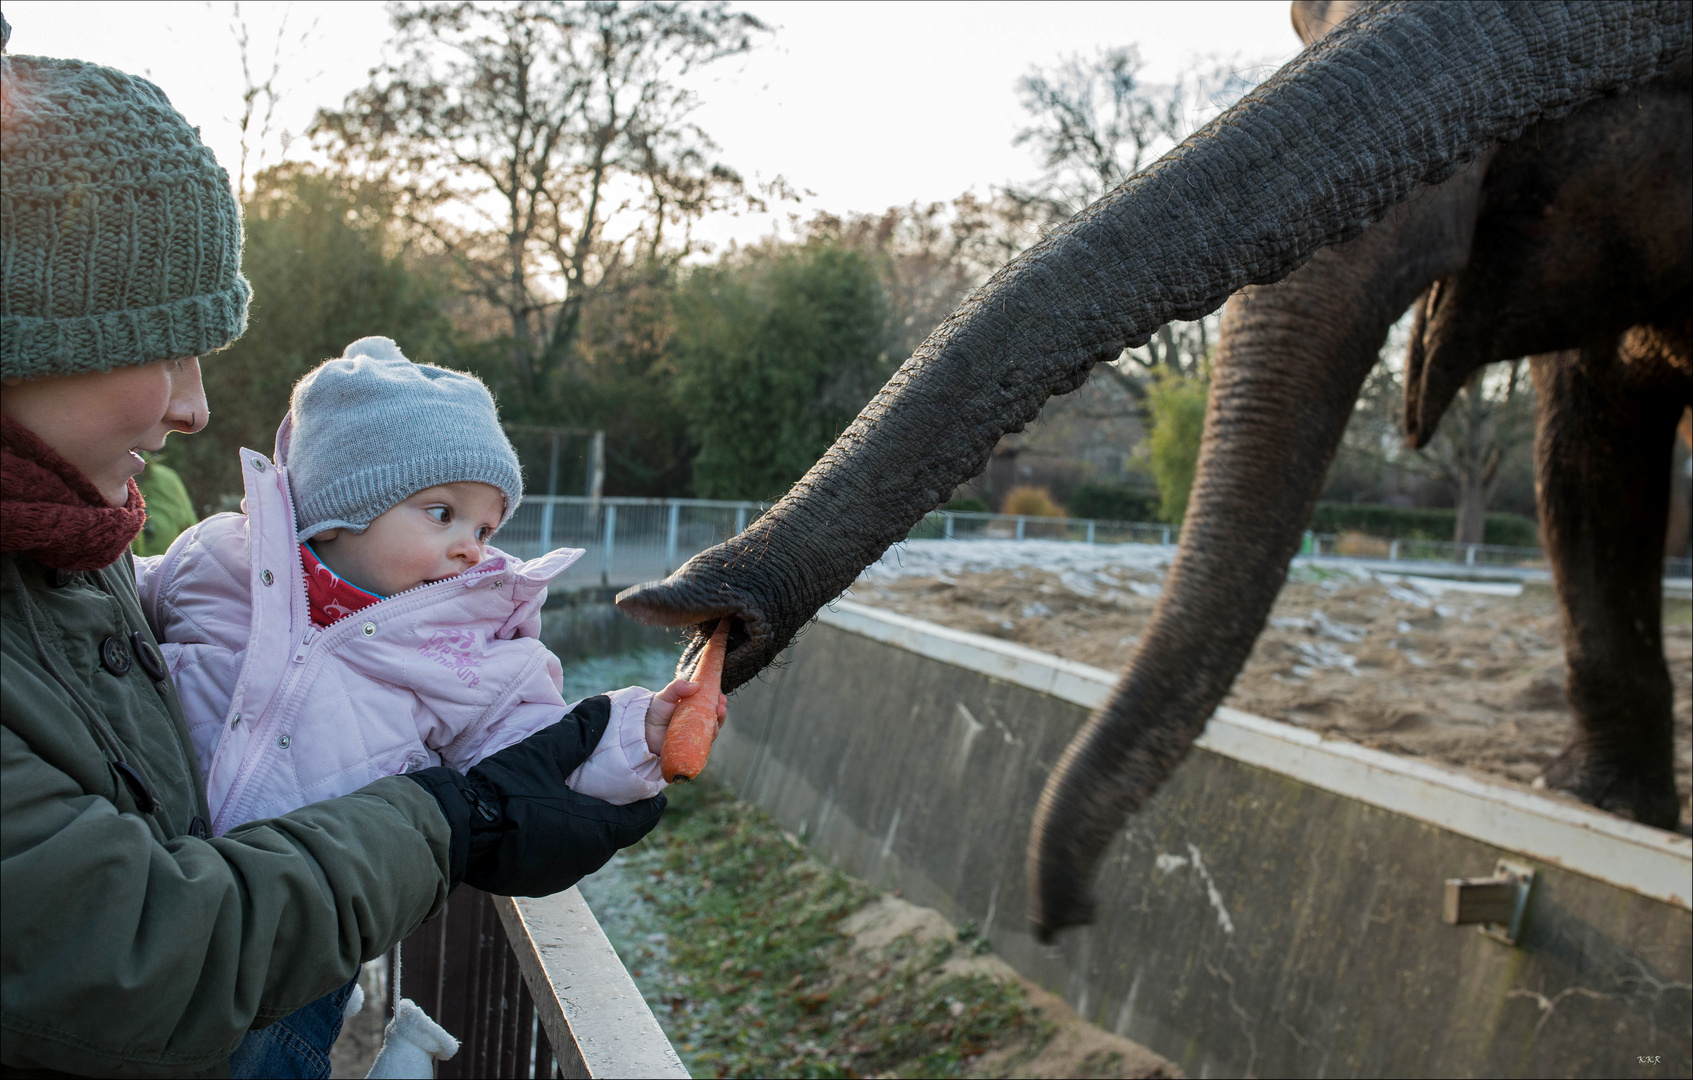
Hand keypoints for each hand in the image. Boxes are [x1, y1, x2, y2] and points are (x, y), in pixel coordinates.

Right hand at [405, 696, 665, 895]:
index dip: (649, 803)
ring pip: (587, 850)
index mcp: (595, 831)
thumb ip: (577, 732)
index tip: (650, 787)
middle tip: (611, 786)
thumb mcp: (541, 754)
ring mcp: (558, 877)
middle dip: (616, 812)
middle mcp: (583, 861)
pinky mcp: (535, 884)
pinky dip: (562, 842)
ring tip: (576, 801)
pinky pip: (561, 862)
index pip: (641, 821)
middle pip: (614, 834)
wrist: (454, 835)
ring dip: (586, 829)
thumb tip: (604, 705)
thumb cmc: (503, 793)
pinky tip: (545, 822)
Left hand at [645, 678, 726, 754]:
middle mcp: (697, 720)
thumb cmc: (656, 712)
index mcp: (694, 706)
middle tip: (721, 704)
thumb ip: (677, 687)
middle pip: (716, 716)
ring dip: (719, 722)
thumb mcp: (666, 696)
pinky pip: (704, 743)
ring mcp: (695, 733)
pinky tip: (711, 731)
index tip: (720, 695)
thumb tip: (695, 685)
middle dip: (721, 710)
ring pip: (713, 729)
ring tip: (718, 715)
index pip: (711, 701)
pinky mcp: (692, 745)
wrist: (643, 731)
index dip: (718, 698)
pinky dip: (710, 737)